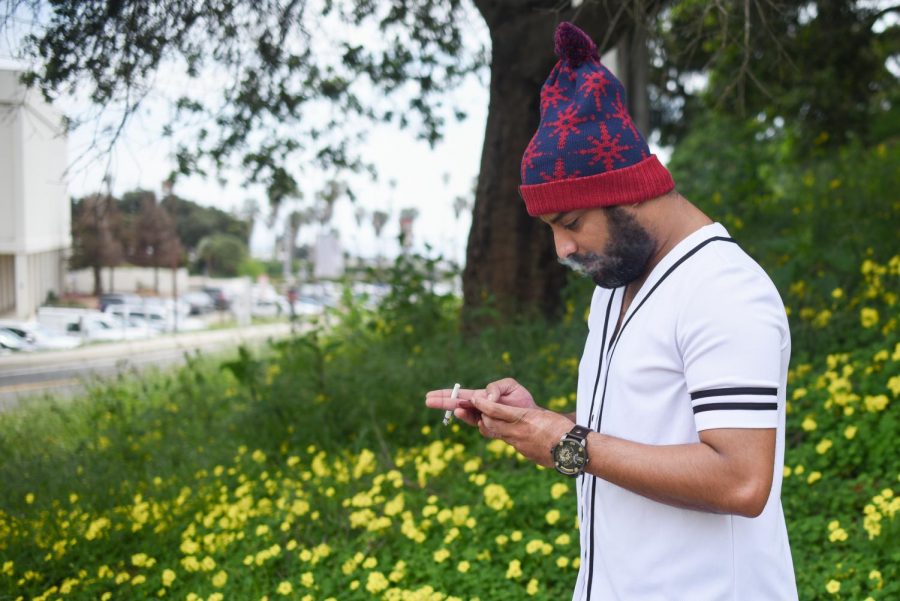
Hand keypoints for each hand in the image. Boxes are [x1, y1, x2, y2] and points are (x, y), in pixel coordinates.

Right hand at [425, 378, 539, 427]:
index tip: (429, 395)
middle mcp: (479, 410)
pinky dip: (484, 422)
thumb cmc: (521, 401)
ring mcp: (485, 422)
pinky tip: (485, 418)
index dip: (445, 395)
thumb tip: (484, 399)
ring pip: (470, 418)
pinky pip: (485, 427)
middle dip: (443, 403)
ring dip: (463, 414)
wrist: (534, 419)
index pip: (459, 396)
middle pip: (457, 406)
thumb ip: (495, 388)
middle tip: (427, 401)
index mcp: (480, 397)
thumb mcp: (510, 386)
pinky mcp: (493, 431)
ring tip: (458, 410)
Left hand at [470, 387, 572, 468]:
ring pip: (500, 435)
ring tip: (495, 421)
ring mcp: (520, 446)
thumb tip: (516, 416)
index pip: (495, 410)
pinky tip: (519, 434)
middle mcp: (518, 433)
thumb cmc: (562, 428)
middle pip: (490, 424)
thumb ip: (527, 415)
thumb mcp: (543, 415)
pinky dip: (511, 437)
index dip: (482, 404)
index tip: (473, 399)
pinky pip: (512, 443)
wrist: (573, 450)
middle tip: (479, 412)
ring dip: (495, 427)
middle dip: (482, 417)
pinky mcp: (525, 454)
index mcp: (523, 418)